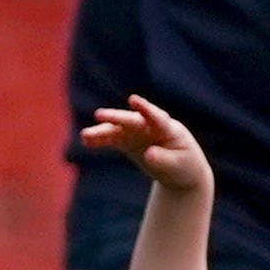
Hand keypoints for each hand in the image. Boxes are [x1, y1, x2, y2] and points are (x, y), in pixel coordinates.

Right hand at [80, 94, 213, 192]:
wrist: (179, 170)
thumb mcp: (178, 166)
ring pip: (116, 129)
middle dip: (116, 118)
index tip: (133, 100)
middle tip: (99, 115)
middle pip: (131, 120)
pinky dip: (100, 140)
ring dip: (101, 131)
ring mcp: (137, 132)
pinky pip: (111, 139)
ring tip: (85, 136)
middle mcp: (149, 126)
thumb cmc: (184, 166)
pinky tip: (86, 142)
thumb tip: (149, 153)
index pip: (156, 117)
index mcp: (168, 129)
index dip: (144, 108)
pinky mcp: (127, 140)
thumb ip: (164, 159)